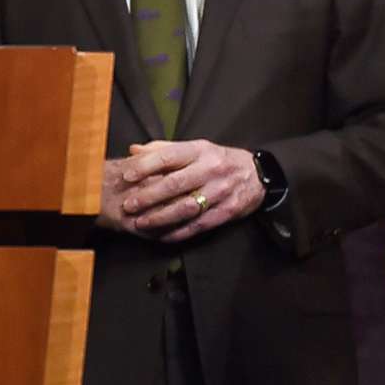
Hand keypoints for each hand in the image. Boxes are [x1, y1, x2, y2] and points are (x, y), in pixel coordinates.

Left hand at [104, 140, 262, 240]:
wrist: (258, 174)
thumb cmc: (217, 160)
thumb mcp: (195, 148)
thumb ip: (163, 149)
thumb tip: (133, 150)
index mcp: (199, 150)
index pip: (168, 156)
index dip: (145, 166)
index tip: (127, 176)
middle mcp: (210, 169)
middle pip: (175, 184)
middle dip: (148, 196)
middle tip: (128, 205)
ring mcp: (220, 191)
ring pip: (186, 207)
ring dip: (160, 217)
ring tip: (140, 223)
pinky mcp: (227, 211)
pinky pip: (199, 224)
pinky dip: (178, 232)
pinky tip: (162, 236)